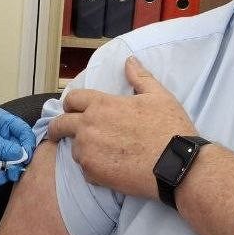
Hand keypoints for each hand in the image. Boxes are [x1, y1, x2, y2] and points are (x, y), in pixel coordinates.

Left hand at [0, 108, 36, 185]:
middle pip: (19, 146)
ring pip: (12, 156)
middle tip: (15, 172)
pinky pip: (3, 162)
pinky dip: (2, 171)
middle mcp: (4, 130)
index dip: (27, 144)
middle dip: (18, 160)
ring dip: (10, 168)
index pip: (24, 130)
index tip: (26, 157)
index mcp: (4, 120)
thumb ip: (5, 148)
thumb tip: (21, 156)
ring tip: (6, 177)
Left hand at [48, 56, 197, 198]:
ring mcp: (88, 151)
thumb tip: (129, 61)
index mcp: (101, 105)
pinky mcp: (93, 173)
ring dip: (82, 150)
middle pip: (60, 125)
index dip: (71, 104)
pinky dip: (93, 169)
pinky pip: (85, 170)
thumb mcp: (158, 96)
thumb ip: (139, 77)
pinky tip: (110, 169)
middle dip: (57, 128)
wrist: (175, 165)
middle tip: (58, 133)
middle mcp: (88, 126)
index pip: (72, 99)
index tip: (70, 110)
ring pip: (74, 149)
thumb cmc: (169, 128)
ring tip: (100, 153)